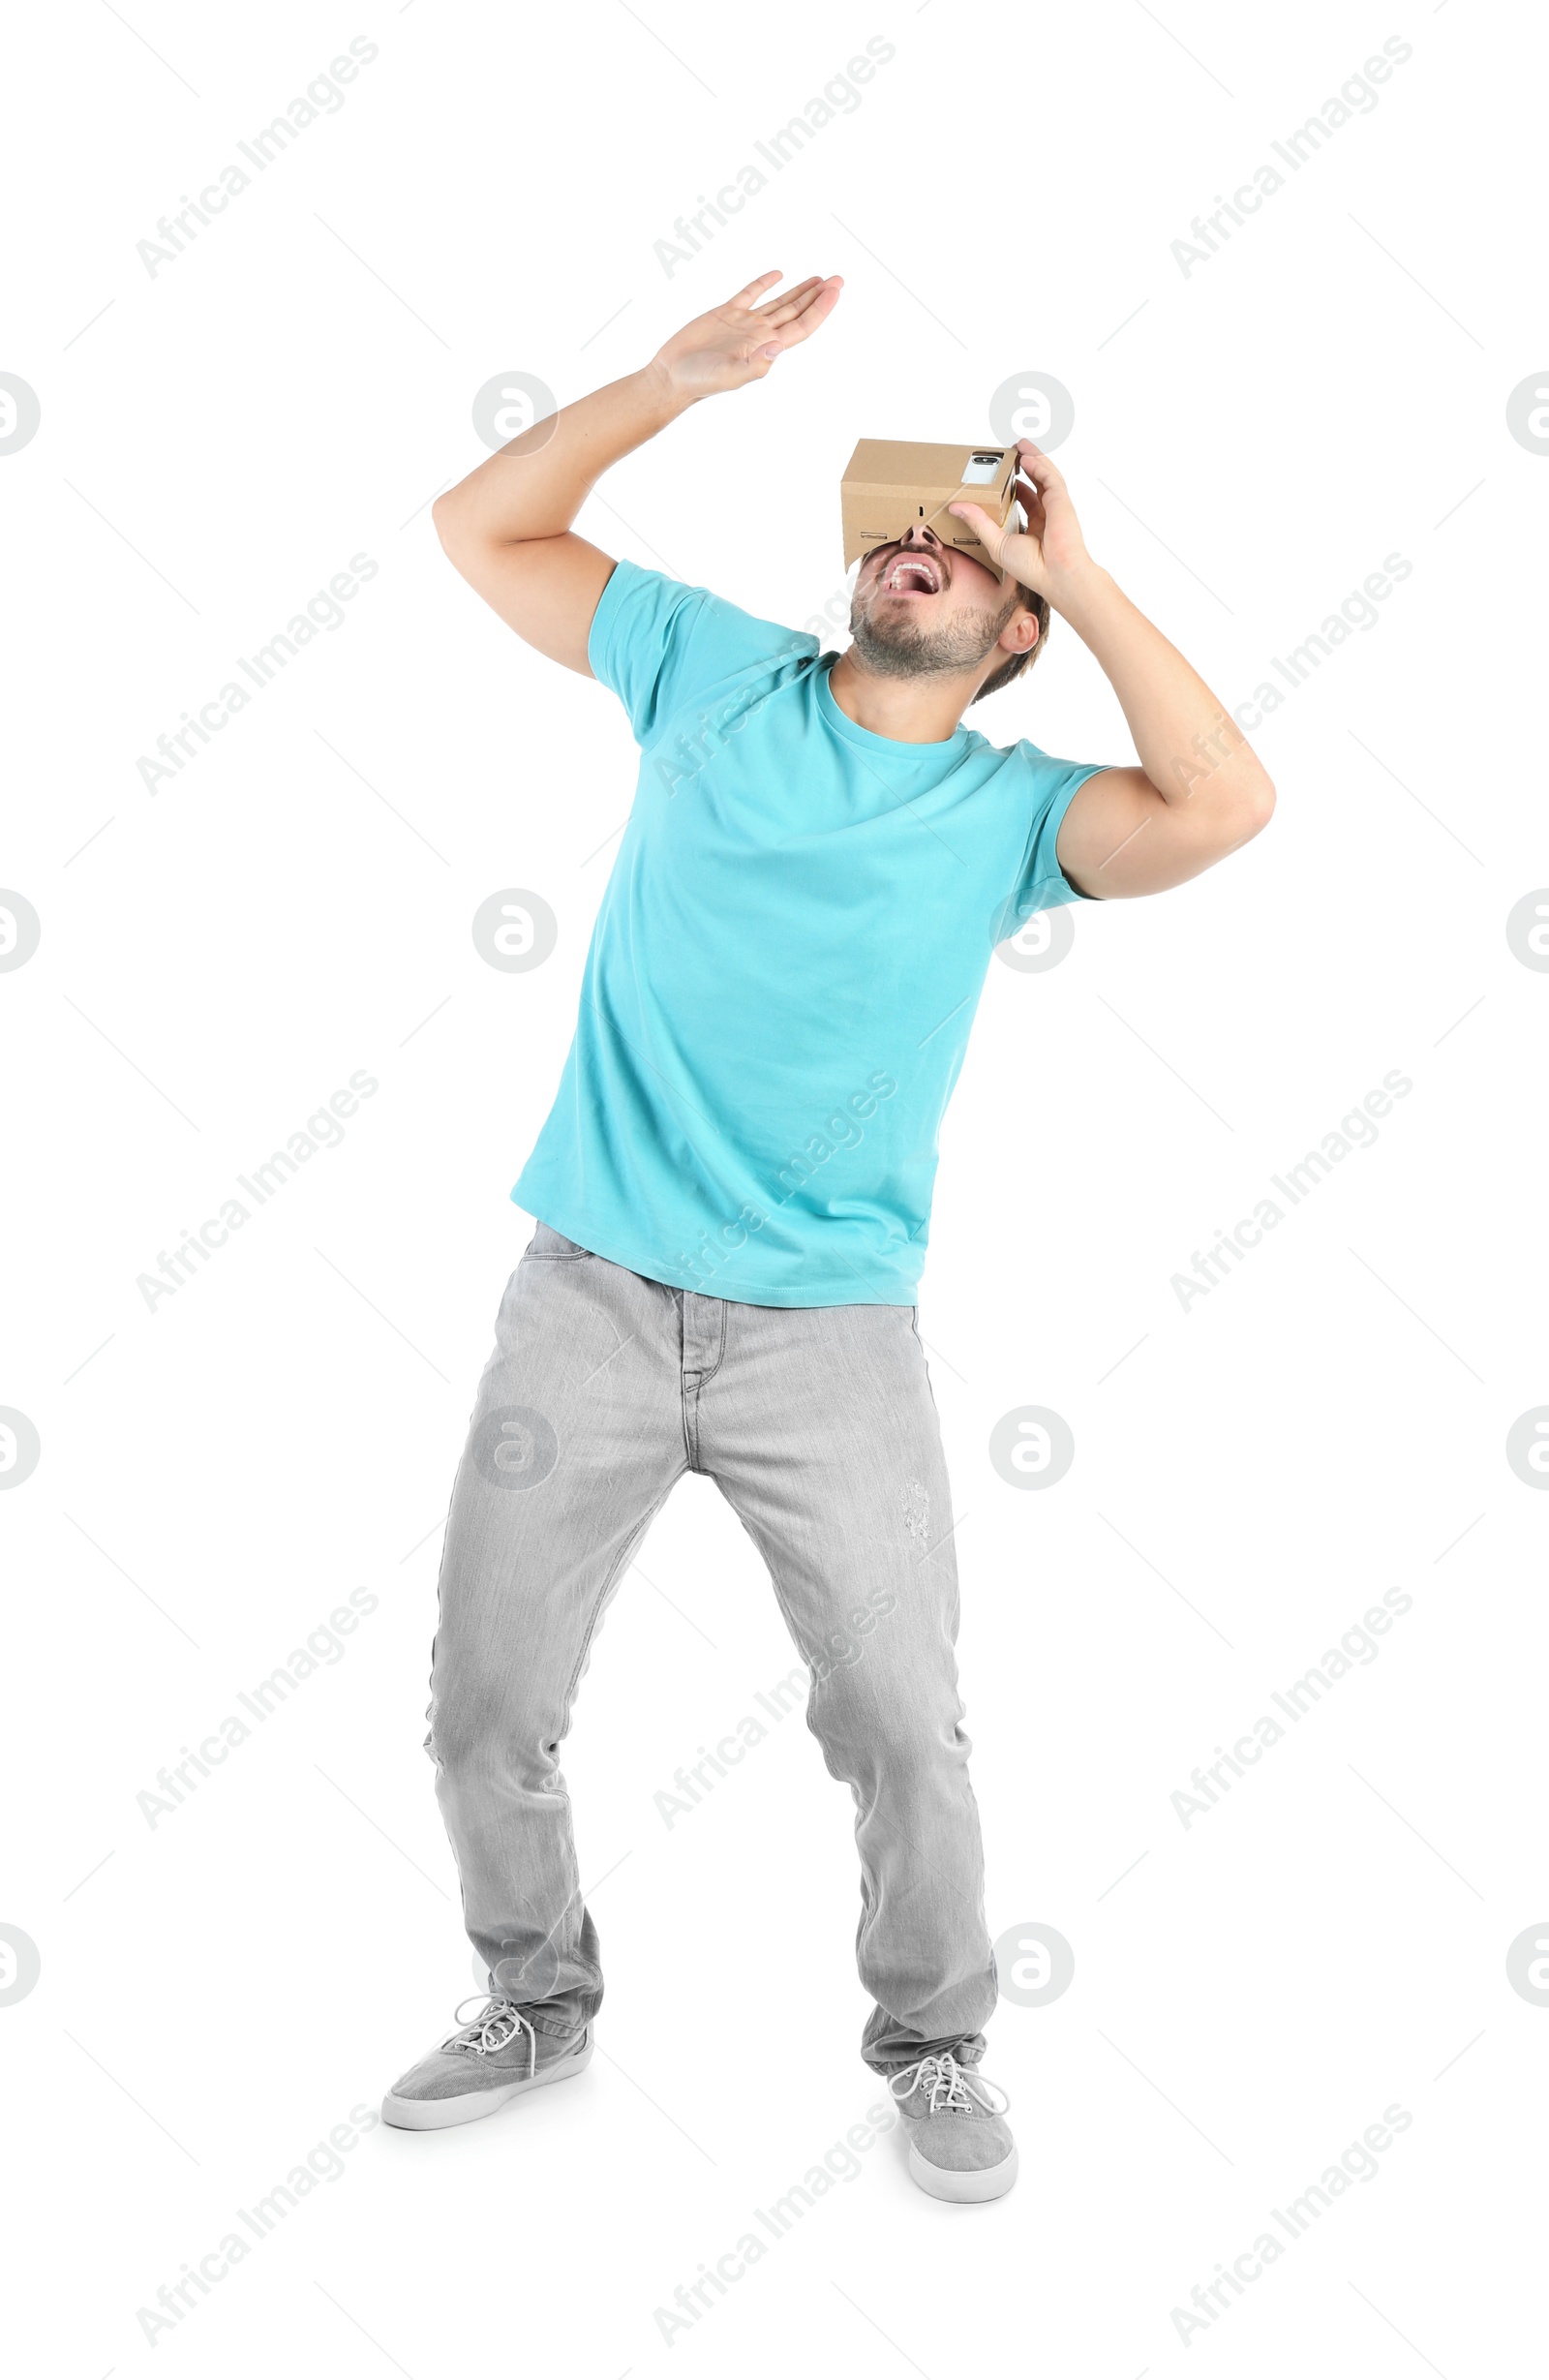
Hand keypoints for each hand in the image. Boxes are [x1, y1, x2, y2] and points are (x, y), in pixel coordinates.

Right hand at [648, 271, 842, 406]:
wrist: (672, 376)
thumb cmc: (701, 381)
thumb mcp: (730, 376)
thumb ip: (756, 364)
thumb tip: (778, 346)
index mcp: (765, 347)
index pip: (801, 326)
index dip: (820, 309)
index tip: (835, 291)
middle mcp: (759, 334)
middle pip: (796, 312)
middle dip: (818, 296)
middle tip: (838, 279)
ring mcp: (744, 323)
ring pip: (779, 302)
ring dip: (800, 291)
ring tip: (819, 279)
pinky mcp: (725, 313)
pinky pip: (750, 294)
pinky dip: (764, 283)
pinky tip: (778, 274)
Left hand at [949, 439, 1093, 603]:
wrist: (1056, 574)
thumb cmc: (1032, 567)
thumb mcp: (995, 542)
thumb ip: (978, 522)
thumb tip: (956, 507)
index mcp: (1033, 527)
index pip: (1023, 499)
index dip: (1012, 485)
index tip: (1000, 475)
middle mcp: (1045, 515)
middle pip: (1034, 483)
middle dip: (1023, 466)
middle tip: (1010, 454)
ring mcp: (1054, 507)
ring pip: (1043, 476)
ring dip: (1033, 458)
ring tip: (1018, 446)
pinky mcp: (1061, 500)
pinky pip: (1049, 477)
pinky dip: (1039, 465)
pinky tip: (1027, 456)